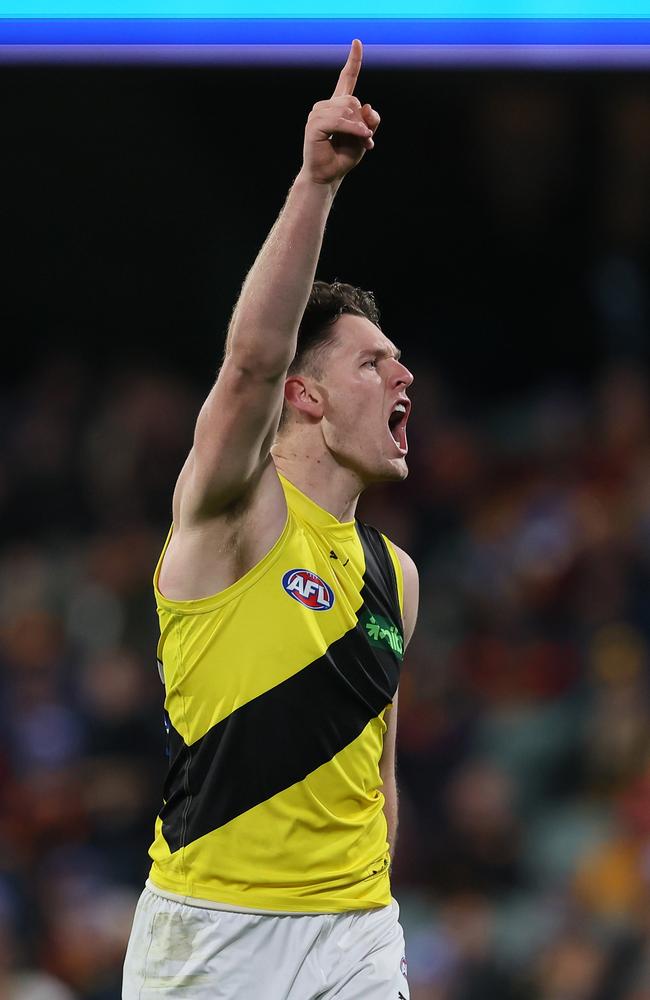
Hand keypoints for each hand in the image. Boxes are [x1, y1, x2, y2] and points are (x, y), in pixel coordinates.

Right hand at [300, 39, 380, 186]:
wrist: (328, 175)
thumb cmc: (343, 157)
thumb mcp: (364, 137)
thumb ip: (370, 121)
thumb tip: (368, 106)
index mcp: (338, 106)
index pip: (346, 79)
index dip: (353, 61)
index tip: (357, 42)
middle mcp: (326, 106)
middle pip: (353, 100)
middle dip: (364, 120)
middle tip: (367, 138)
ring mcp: (318, 114)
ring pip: (347, 109)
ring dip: (359, 127)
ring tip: (363, 141)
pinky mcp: (314, 124)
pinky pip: (339, 120)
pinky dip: (352, 128)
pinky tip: (361, 136)